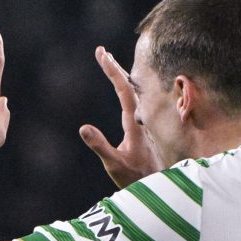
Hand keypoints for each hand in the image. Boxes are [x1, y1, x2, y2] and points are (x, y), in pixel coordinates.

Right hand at [79, 45, 162, 187]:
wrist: (157, 188)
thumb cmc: (136, 179)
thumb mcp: (114, 164)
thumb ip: (100, 146)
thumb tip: (83, 127)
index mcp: (134, 124)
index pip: (124, 90)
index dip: (112, 71)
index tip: (102, 54)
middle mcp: (140, 120)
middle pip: (128, 87)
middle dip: (114, 68)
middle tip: (101, 51)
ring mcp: (141, 125)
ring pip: (132, 94)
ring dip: (119, 77)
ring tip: (109, 63)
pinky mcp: (141, 132)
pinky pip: (133, 103)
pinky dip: (124, 90)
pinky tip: (122, 90)